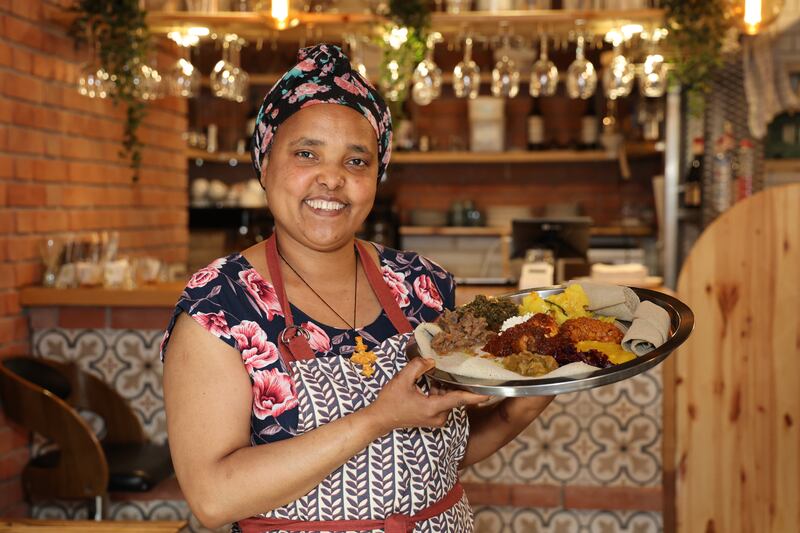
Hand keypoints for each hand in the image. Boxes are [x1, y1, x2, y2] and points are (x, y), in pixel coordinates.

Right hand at [364, 358, 489, 435]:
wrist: (381, 419)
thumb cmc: (390, 401)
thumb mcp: (402, 380)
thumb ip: (418, 366)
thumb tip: (431, 360)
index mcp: (432, 408)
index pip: (459, 399)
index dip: (475, 395)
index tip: (490, 392)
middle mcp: (438, 416)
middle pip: (454, 396)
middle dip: (452, 382)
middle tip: (451, 369)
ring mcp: (436, 419)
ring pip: (449, 398)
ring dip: (444, 387)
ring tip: (433, 376)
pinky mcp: (434, 419)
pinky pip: (443, 402)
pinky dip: (440, 392)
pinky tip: (430, 384)